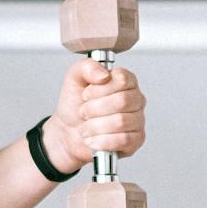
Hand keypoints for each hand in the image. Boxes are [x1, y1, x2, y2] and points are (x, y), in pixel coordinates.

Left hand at [46, 59, 145, 173]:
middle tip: (84, 112)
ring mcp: (138, 120)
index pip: (122, 80)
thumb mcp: (74, 79)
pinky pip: (123, 140)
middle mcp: (135, 99)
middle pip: (122, 101)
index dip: (99, 89)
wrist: (68, 132)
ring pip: (120, 122)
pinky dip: (102, 141)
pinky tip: (93, 139)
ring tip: (86, 127)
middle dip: (94, 109)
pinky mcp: (136, 140)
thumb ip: (87, 67)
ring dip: (95, 126)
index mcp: (125, 81)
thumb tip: (103, 73)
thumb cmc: (75, 106)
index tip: (86, 94)